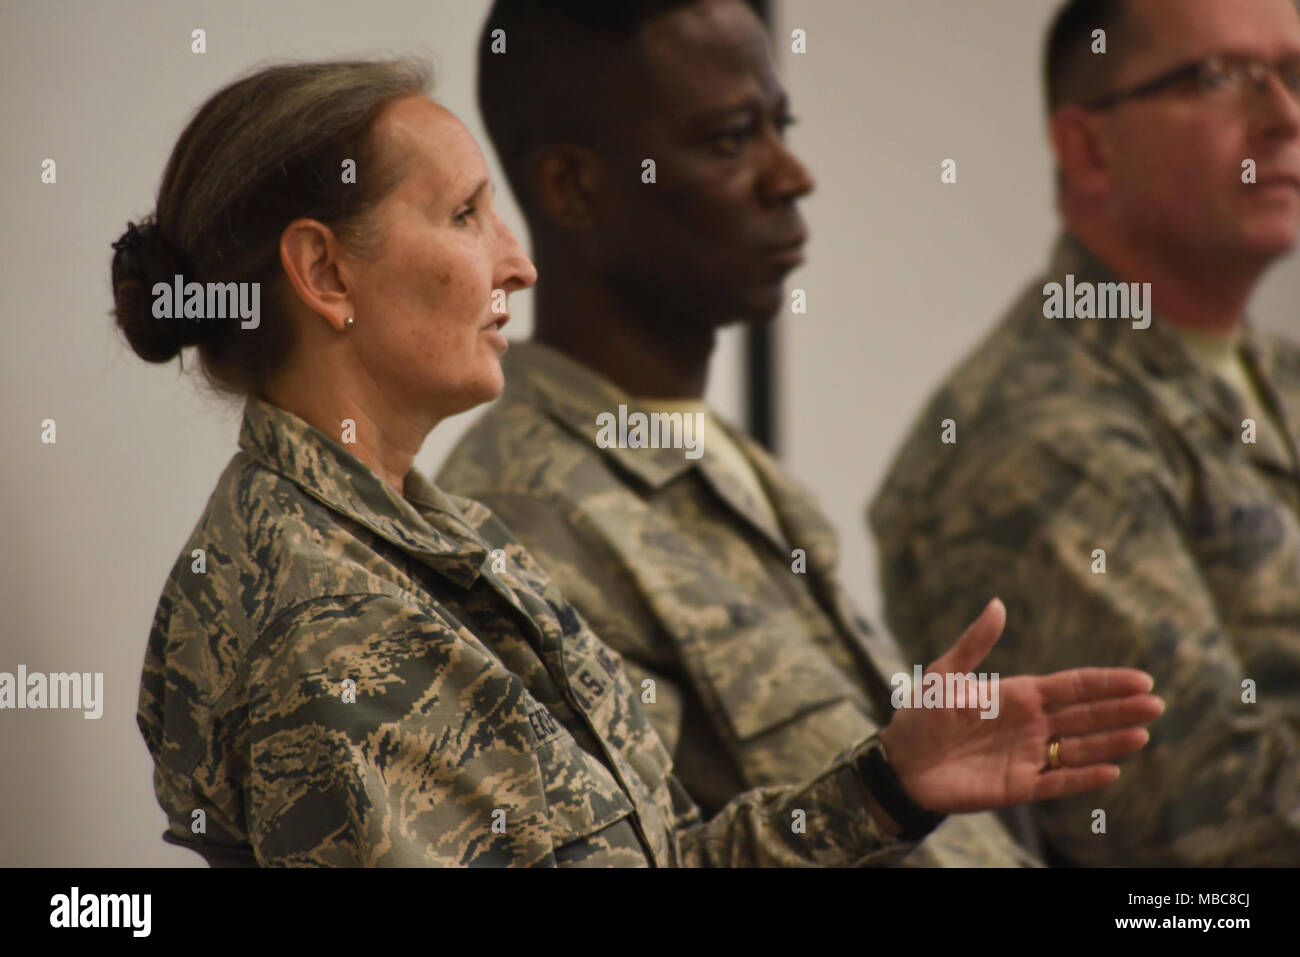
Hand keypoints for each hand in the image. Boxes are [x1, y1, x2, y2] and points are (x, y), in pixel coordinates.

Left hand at [877, 598, 1164, 814]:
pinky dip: (1083, 778)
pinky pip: (1058, 782)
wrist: (900, 763)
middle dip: (1120, 710)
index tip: (1141, 679)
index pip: (1073, 687)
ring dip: (1110, 743)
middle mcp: (1030, 725)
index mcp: (1018, 695)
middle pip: (1085, 716)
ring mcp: (1028, 756)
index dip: (1106, 683)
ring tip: (1142, 735)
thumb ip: (974, 644)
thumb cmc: (920, 715)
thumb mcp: (945, 674)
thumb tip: (997, 604)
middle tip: (1156, 704)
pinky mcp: (1019, 787)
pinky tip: (1109, 771)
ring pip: (1080, 749)